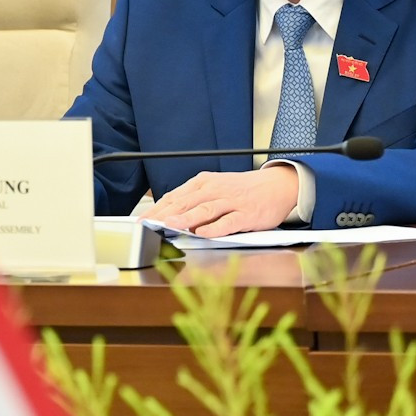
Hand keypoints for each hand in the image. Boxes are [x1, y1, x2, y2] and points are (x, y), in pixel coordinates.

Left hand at [144, 164, 299, 237]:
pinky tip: (203, 233)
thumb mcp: (213, 188)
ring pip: (204, 210)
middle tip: (148, 225)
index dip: (156, 209)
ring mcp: (231, 202)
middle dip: (164, 215)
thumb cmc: (241, 190)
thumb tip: (167, 212)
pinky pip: (229, 221)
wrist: (275, 186)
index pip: (174, 197)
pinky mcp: (246, 214)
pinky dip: (215, 227)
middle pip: (185, 202)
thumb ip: (192, 200)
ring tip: (170, 225)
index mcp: (202, 183)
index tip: (140, 221)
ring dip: (185, 218)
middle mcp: (214, 190)